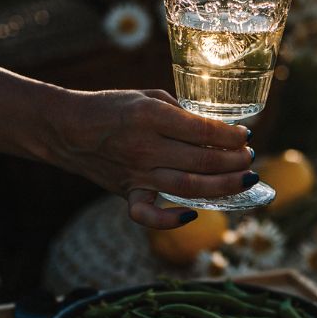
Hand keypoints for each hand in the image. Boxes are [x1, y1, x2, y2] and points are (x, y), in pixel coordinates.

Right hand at [53, 89, 254, 228]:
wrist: (67, 128)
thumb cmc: (113, 107)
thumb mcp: (150, 96)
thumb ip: (182, 113)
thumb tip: (218, 129)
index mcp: (151, 117)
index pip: (203, 130)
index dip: (232, 135)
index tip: (245, 136)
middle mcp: (145, 148)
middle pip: (203, 160)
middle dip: (235, 161)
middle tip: (250, 159)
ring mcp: (136, 174)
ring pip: (188, 187)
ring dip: (223, 186)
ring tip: (244, 180)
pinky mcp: (127, 194)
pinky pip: (147, 216)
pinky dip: (170, 221)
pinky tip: (193, 215)